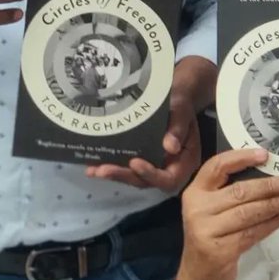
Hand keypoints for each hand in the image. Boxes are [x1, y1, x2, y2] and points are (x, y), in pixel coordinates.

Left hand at [85, 81, 202, 191]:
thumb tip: (170, 148)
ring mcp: (154, 166)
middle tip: (103, 170)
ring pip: (134, 177)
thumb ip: (178, 128)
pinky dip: (111, 167)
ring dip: (114, 174)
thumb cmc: (180, 103)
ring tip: (93, 170)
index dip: (152, 175)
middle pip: (147, 182)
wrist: (174, 97)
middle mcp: (170, 169)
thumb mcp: (181, 111)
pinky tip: (92, 165)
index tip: (135, 163)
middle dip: (125, 176)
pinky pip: (126, 168)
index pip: (170, 179)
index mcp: (186, 162)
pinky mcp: (141, 160)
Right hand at [176, 148, 278, 279]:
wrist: (199, 275)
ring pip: (247, 213)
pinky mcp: (219, 250)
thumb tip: (269, 176)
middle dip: (268, 186)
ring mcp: (206, 230)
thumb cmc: (210, 235)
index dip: (241, 158)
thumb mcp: (211, 210)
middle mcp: (197, 208)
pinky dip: (269, 225)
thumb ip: (229, 193)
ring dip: (273, 205)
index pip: (217, 166)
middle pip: (238, 191)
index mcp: (194, 192)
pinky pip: (251, 233)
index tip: (265, 155)